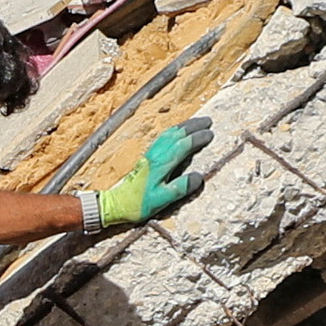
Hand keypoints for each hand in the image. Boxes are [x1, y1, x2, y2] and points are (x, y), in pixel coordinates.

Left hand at [90, 120, 208, 228]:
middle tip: (208, 121)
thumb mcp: (161, 200)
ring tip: (196, 122)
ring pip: (168, 134)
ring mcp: (150, 155)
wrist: (115, 203)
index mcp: (161, 164)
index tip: (210, 134)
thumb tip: (198, 177)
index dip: (197, 138)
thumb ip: (180, 188)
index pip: (183, 145)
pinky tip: (176, 132)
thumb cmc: (138, 204)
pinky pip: (162, 138)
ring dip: (183, 126)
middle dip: (193, 126)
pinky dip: (172, 131)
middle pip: (176, 134)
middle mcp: (156, 156)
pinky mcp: (146, 157)